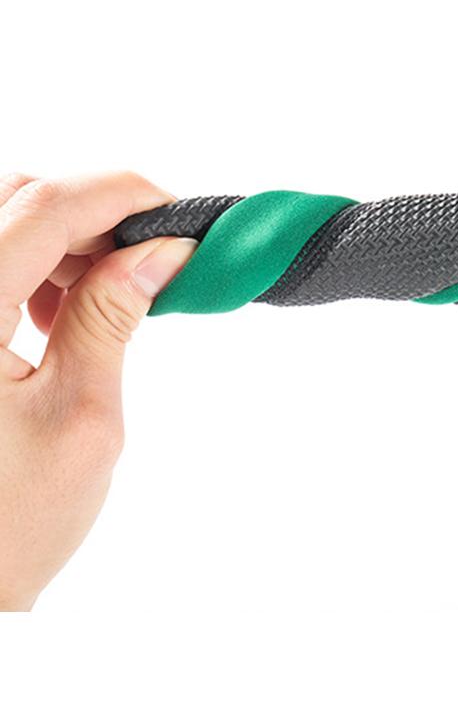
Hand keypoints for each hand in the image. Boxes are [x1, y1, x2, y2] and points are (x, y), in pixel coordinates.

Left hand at [0, 173, 194, 609]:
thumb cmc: (7, 524)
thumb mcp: (83, 415)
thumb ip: (111, 316)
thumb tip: (161, 252)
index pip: (43, 208)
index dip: (121, 196)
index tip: (178, 218)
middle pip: (12, 198)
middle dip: (93, 213)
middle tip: (151, 256)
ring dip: (61, 239)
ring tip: (106, 296)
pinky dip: (30, 264)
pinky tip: (57, 312)